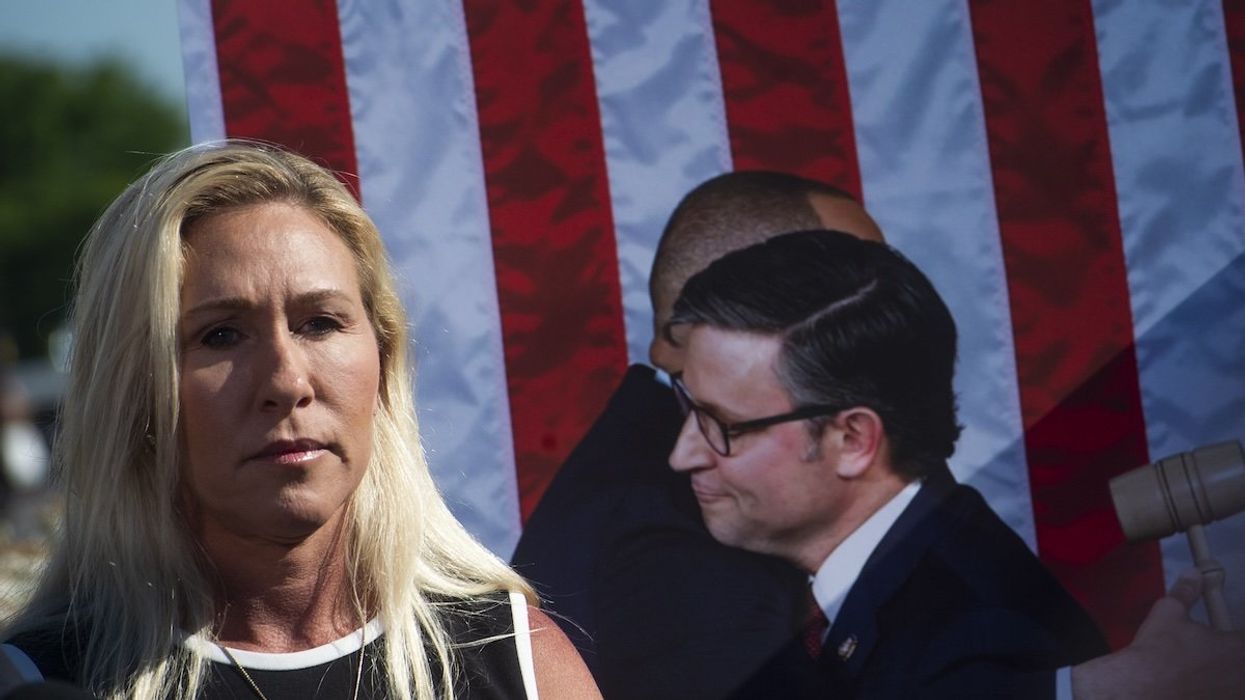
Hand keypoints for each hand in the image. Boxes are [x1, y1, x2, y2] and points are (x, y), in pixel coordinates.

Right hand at [1072, 570, 1244, 698]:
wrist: (1140, 689)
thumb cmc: (1158, 649)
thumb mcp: (1168, 612)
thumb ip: (1186, 592)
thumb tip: (1193, 573)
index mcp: (1239, 647)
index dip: (1237, 638)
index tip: (1227, 638)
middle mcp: (1241, 675)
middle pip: (1241, 661)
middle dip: (1233, 656)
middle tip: (1212, 653)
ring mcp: (1232, 694)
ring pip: (1235, 682)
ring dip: (1227, 675)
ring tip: (1202, 670)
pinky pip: (1224, 693)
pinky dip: (1215, 689)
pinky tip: (1198, 686)